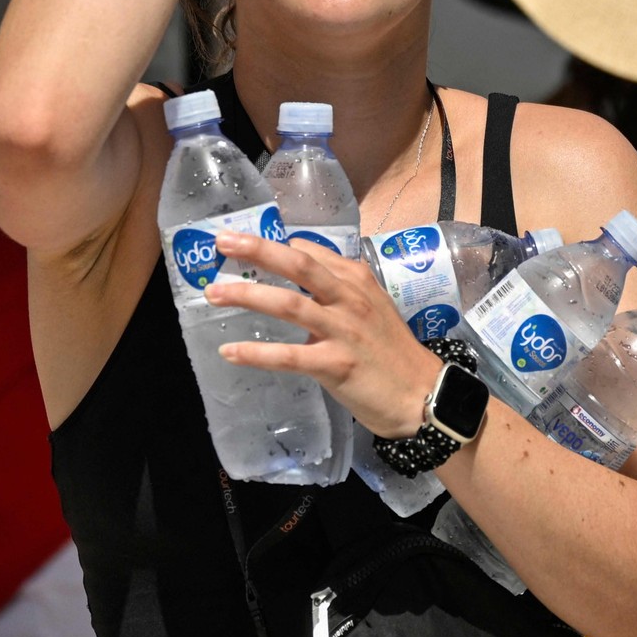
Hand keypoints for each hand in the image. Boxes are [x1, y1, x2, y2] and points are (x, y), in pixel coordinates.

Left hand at [205, 232, 442, 436]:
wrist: (423, 394)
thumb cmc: (391, 350)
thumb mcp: (371, 305)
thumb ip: (336, 287)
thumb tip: (297, 265)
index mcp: (357, 279)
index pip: (310, 252)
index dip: (274, 246)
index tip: (242, 243)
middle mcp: (350, 298)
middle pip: (298, 265)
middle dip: (257, 250)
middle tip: (222, 243)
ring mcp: (343, 330)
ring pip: (288, 304)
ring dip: (247, 296)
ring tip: (213, 294)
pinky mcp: (336, 365)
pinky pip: (289, 356)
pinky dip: (256, 352)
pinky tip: (230, 350)